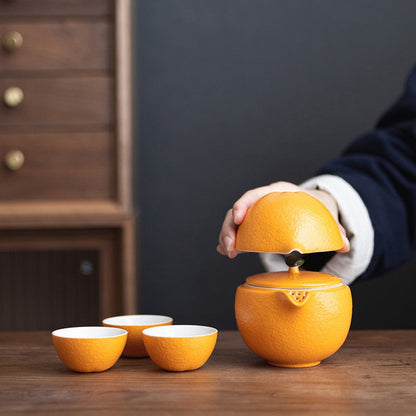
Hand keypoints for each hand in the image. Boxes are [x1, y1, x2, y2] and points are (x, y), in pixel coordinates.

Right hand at [217, 181, 349, 257]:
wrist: (311, 206)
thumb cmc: (314, 207)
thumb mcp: (323, 214)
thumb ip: (334, 229)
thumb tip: (346, 244)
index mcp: (277, 193)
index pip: (255, 194)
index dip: (243, 204)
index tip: (237, 217)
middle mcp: (262, 202)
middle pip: (238, 210)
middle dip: (229, 226)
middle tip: (230, 245)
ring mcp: (255, 214)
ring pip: (233, 221)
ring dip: (227, 236)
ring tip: (227, 252)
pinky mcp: (252, 226)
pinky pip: (237, 231)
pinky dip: (230, 241)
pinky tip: (225, 252)